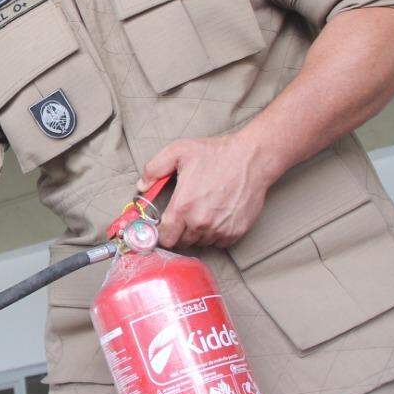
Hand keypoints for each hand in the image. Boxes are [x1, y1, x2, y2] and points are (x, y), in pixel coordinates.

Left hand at [138, 133, 278, 249]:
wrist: (251, 159)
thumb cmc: (215, 154)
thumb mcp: (178, 152)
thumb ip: (154, 169)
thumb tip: (142, 187)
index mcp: (183, 207)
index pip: (164, 238)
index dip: (161, 233)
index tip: (164, 226)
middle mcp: (200, 223)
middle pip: (181, 242)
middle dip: (179, 232)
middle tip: (185, 214)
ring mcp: (220, 229)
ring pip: (200, 242)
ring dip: (198, 233)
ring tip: (203, 211)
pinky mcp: (236, 232)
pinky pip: (219, 242)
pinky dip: (216, 233)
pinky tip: (217, 215)